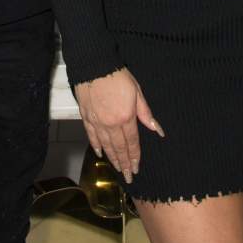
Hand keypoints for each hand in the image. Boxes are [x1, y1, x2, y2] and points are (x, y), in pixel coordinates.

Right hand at [74, 67, 164, 182]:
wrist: (93, 65)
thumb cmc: (118, 76)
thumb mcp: (137, 92)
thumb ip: (145, 113)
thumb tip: (157, 130)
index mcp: (126, 118)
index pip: (132, 142)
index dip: (135, 157)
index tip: (136, 168)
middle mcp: (111, 124)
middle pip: (119, 148)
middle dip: (124, 163)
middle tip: (128, 176)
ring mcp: (97, 122)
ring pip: (105, 145)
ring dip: (112, 158)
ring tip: (117, 169)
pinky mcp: (86, 117)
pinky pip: (91, 136)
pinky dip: (96, 146)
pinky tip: (100, 153)